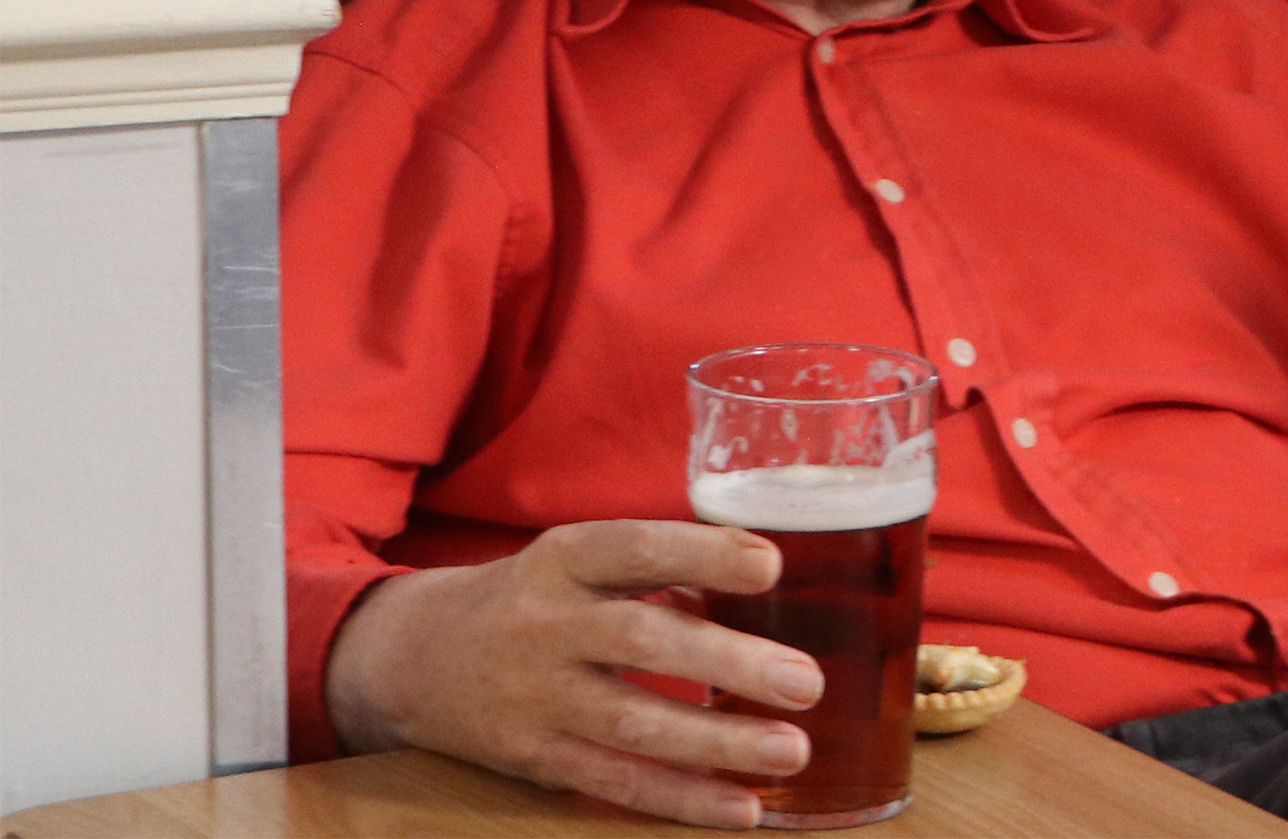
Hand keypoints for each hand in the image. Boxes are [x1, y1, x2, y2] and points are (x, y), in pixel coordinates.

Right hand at [325, 520, 821, 828]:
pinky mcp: (533, 759)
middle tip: (804, 681)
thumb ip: (660, 569)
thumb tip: (764, 578)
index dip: (702, 555)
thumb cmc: (534, 599)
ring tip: (792, 751)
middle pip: (639, 642)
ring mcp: (535, 699)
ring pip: (631, 725)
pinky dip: (681, 798)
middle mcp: (545, 626)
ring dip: (717, 743)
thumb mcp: (579, 561)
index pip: (634, 549)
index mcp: (563, 559)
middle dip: (727, 663)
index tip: (771, 565)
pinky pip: (614, 783)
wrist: (414, 658)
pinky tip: (742, 808)